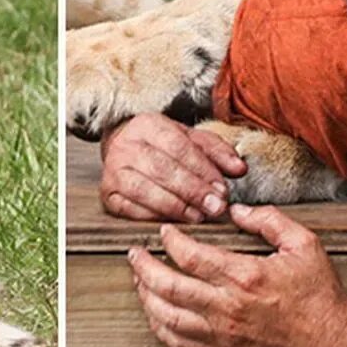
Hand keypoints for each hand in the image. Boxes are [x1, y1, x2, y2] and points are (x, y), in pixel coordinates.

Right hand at [99, 113, 246, 222]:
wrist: (123, 147)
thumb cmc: (161, 146)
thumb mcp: (191, 140)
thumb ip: (217, 152)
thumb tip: (240, 169)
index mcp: (148, 125)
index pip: (179, 147)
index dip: (203, 170)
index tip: (223, 189)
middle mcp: (125, 145)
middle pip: (162, 169)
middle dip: (192, 191)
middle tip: (215, 208)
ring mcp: (112, 170)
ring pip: (144, 190)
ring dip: (175, 207)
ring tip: (197, 217)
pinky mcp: (107, 193)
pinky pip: (130, 209)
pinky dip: (153, 216)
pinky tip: (173, 221)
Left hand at [128, 204, 346, 346]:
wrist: (331, 345)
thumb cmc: (319, 295)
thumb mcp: (304, 245)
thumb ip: (269, 220)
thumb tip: (235, 210)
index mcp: (244, 276)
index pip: (189, 255)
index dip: (170, 239)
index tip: (164, 230)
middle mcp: (227, 307)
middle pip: (167, 286)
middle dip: (143, 266)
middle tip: (135, 253)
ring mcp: (222, 335)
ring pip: (166, 317)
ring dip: (145, 296)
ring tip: (139, 280)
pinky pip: (178, 343)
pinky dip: (159, 327)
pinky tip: (155, 313)